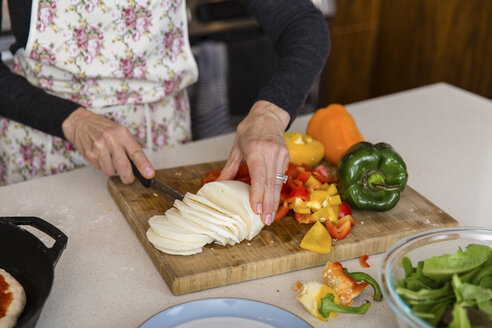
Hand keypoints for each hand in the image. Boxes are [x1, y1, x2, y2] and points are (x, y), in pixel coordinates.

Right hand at [62, 107, 154, 183]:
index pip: (136, 152)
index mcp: (122, 134)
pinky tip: (101, 157)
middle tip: (130, 179)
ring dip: (114, 171)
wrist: (81, 123)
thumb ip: (131, 148)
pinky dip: (104, 167)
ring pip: (111, 171)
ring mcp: (98, 148)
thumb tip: (142, 167)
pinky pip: (101, 169)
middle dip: (129, 177)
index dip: (144, 165)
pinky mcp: (89, 155)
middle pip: (123, 166)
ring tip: (111, 160)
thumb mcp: (121, 133)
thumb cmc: (105, 129)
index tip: (150, 174)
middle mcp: (110, 140)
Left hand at [218, 101, 290, 225]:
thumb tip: (219, 184)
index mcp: (257, 150)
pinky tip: (273, 202)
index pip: (259, 177)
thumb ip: (230, 168)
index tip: (256, 209)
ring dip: (274, 201)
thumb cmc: (250, 129)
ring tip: (269, 216)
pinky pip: (281, 177)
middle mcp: (271, 152)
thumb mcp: (236, 147)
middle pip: (271, 183)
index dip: (258, 194)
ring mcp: (281, 154)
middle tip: (265, 221)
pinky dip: (276, 191)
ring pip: (278, 182)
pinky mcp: (286, 156)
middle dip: (268, 204)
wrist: (268, 115)